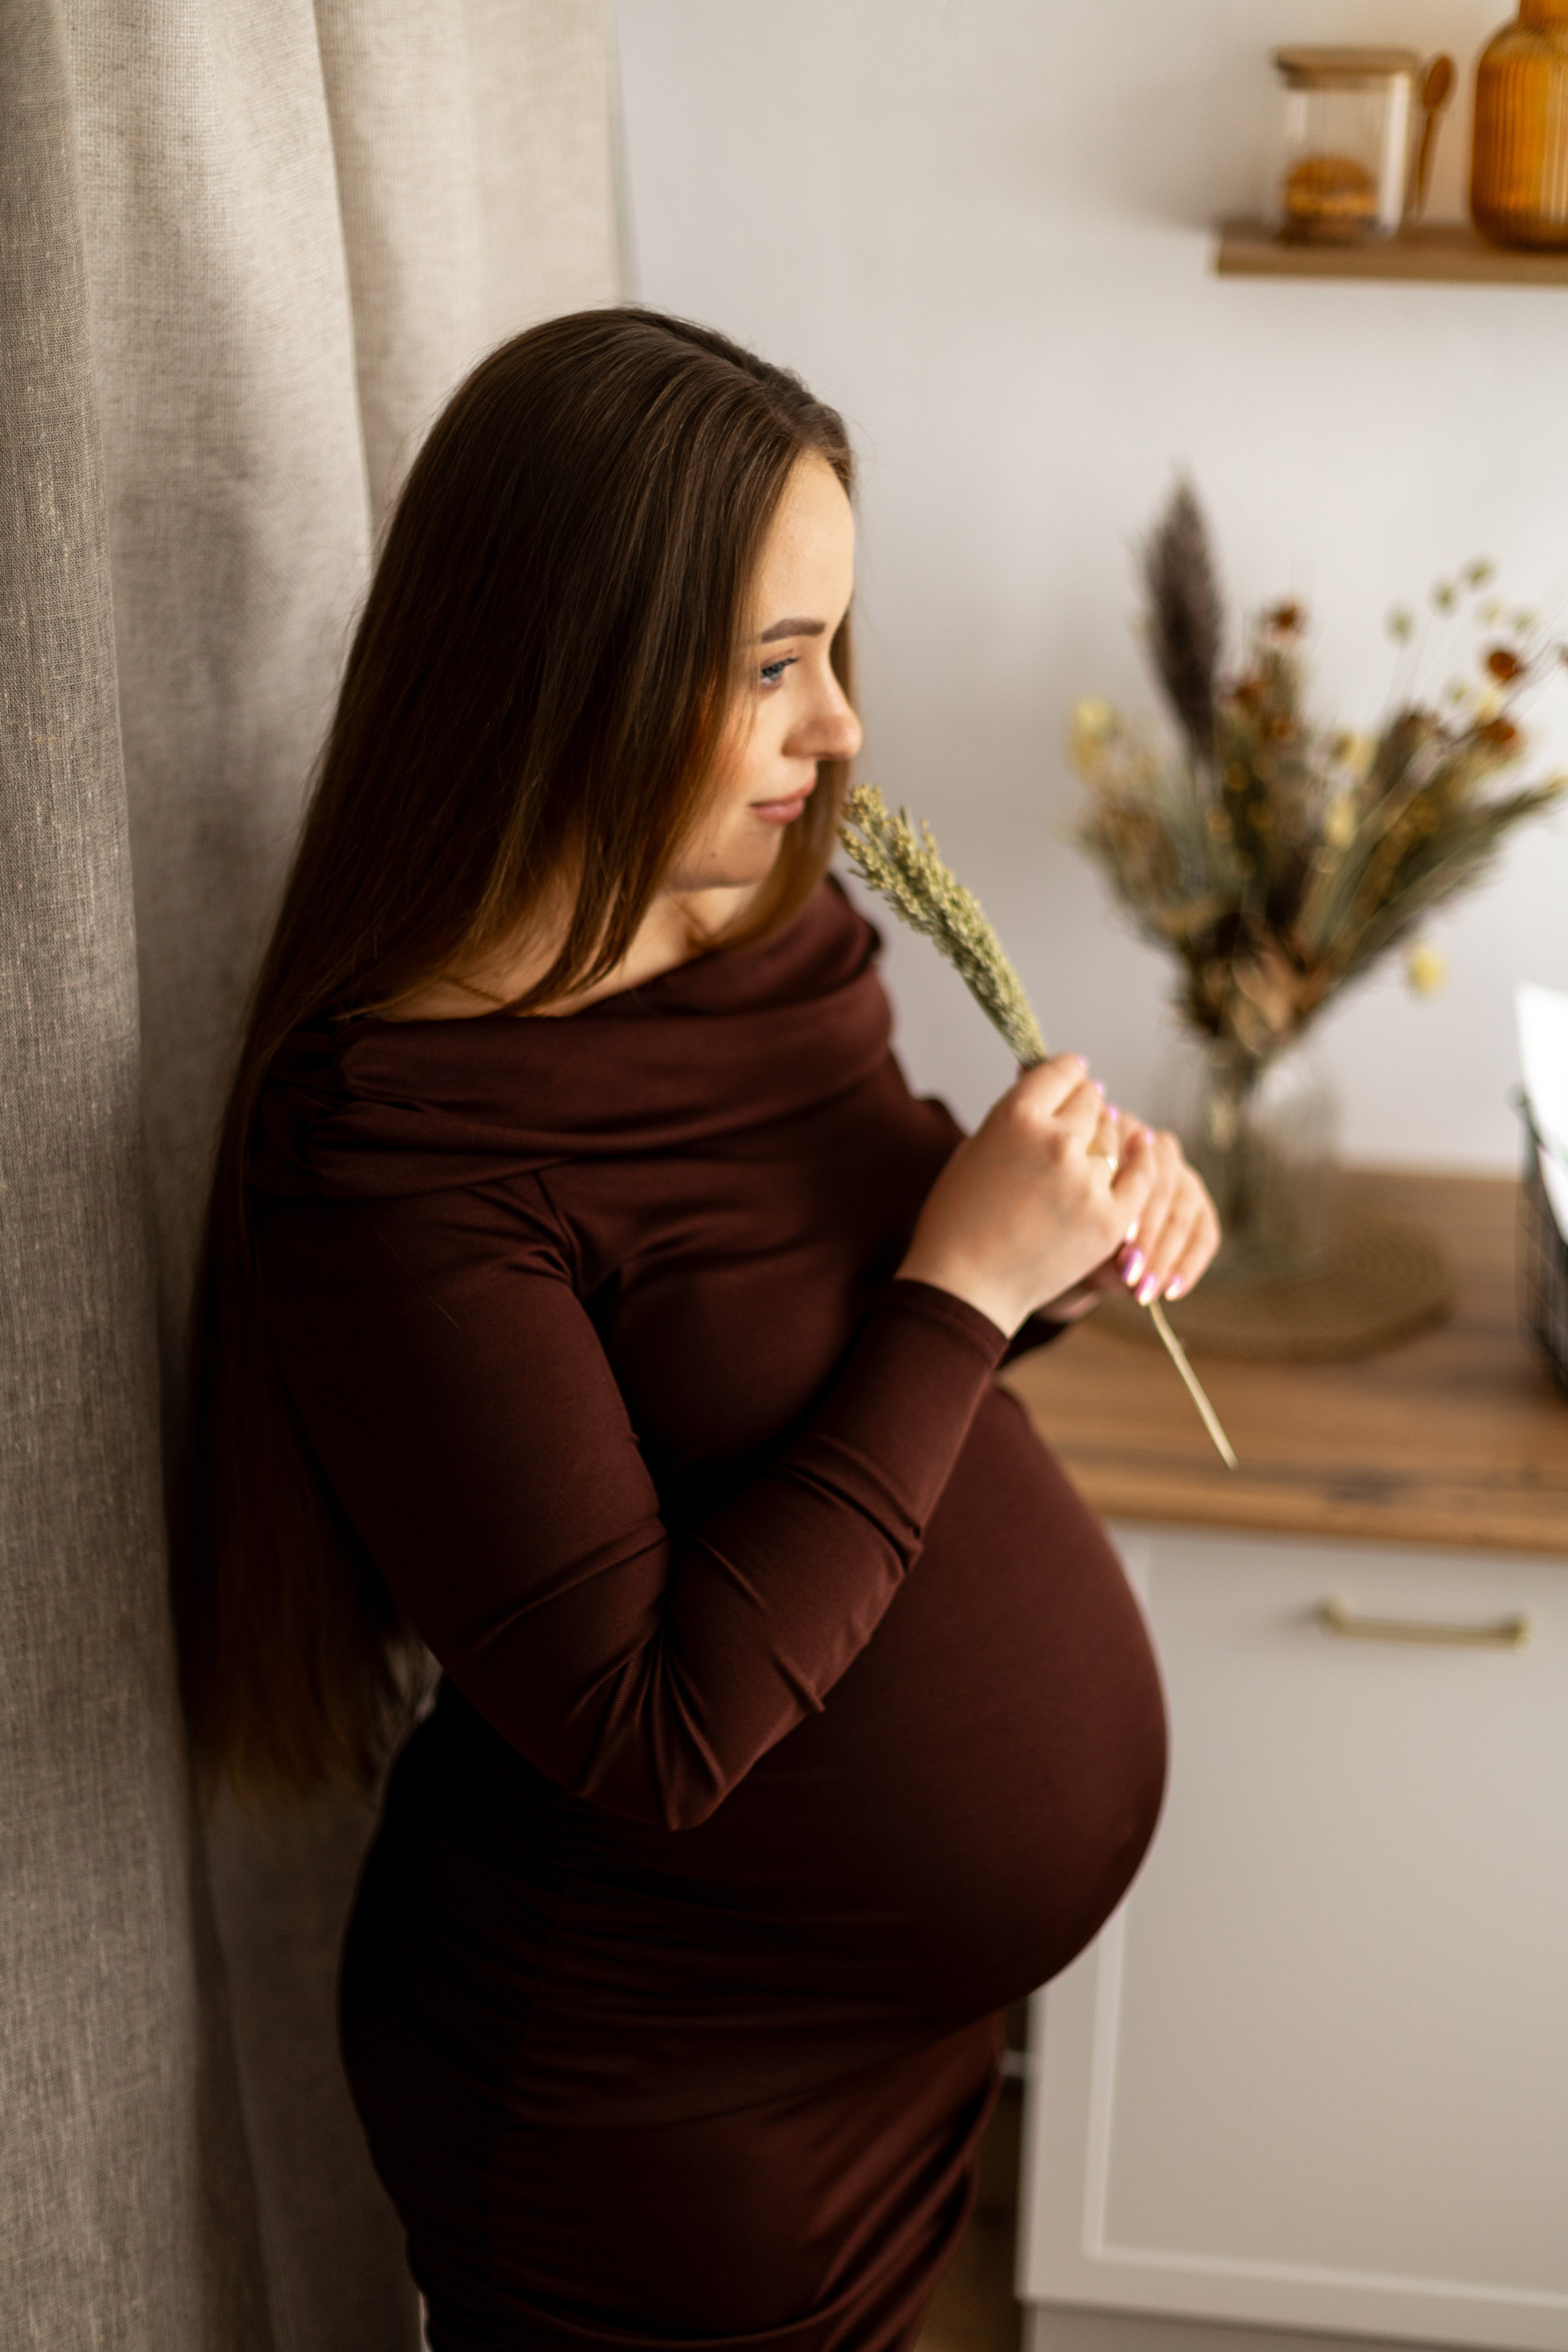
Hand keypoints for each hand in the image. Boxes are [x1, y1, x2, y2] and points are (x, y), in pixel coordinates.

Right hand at [897, 1056, 1156, 1335]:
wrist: (965, 1286)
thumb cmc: (958, 1218)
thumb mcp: (976, 1147)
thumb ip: (1016, 1113)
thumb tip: (1045, 1081)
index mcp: (1015, 1116)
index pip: (1061, 1070)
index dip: (1066, 1074)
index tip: (1071, 1079)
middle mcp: (1055, 1141)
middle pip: (1091, 1100)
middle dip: (1082, 1107)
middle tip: (1075, 1122)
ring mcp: (1086, 1181)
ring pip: (1113, 1134)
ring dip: (1103, 1138)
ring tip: (1084, 1155)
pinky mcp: (1109, 1217)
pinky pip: (1141, 1174)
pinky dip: (1141, 1159)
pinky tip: (1142, 1147)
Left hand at [1040, 1110, 1219, 1317]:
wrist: (1070, 1243)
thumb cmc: (1061, 1225)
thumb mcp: (1068, 1224)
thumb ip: (1094, 1227)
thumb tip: (1122, 1259)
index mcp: (1115, 1131)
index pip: (1133, 1162)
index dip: (1127, 1207)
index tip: (1115, 1243)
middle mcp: (1153, 1146)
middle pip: (1163, 1186)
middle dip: (1146, 1237)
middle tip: (1127, 1276)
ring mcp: (1181, 1173)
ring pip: (1184, 1211)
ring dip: (1165, 1257)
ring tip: (1141, 1292)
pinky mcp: (1199, 1204)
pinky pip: (1205, 1233)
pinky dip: (1189, 1265)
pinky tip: (1170, 1292)